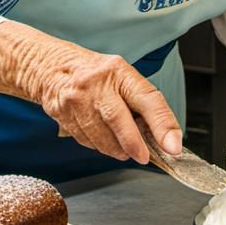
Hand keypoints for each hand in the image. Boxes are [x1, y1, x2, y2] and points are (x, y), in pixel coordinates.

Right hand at [0, 23, 181, 164]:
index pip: (147, 98)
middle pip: (119, 120)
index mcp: (119, 71)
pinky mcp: (63, 115)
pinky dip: (99, 145)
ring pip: (101, 136)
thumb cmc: (95, 74)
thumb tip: (165, 135)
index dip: (163, 124)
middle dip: (134, 144)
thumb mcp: (123, 77)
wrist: (52, 68)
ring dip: (116, 149)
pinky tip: (101, 137)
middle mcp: (97, 83)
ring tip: (123, 148)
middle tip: (143, 156)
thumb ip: (143, 102)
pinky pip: (87, 141)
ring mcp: (77, 99)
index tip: (173, 146)